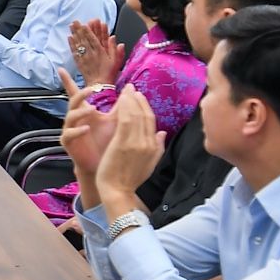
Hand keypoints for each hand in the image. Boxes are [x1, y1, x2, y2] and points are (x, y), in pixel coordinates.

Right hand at [56, 72, 117, 186]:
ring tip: (93, 110)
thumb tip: (130, 89)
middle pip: (73, 101)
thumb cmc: (107, 142)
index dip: (68, 81)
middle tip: (91, 89)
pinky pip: (69, 133)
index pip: (75, 93)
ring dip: (81, 111)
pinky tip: (86, 128)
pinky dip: (78, 130)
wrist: (103, 164)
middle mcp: (75, 118)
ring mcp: (70, 129)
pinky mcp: (68, 142)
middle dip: (81, 93)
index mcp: (85, 111)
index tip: (61, 69)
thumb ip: (122, 107)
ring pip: (71, 116)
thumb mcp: (116, 121)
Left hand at [69, 18, 125, 86]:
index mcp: (100, 52)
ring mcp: (84, 58)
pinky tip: (69, 38)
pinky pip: (75, 52)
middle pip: (84, 39)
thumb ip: (116, 49)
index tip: (85, 23)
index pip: (93, 38)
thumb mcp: (116, 61)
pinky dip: (72, 44)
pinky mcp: (80, 62)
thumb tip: (113, 37)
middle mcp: (91, 53)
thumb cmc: (109, 73)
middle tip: (75, 21)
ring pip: (79, 43)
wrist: (100, 85)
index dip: (89, 30)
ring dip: (74, 34)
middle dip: (79, 29)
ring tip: (71, 26)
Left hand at [94, 87, 166, 205]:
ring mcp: (136, 143)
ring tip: (126, 89)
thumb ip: (158, 147)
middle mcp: (148, 143)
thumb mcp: (149, 163)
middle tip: (131, 88)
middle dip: (138, 99)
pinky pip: (125, 119)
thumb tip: (162, 132)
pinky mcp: (123, 143)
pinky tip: (121, 98)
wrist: (117, 191)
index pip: (151, 121)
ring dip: (131, 99)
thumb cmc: (129, 178)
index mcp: (154, 148)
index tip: (139, 96)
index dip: (145, 107)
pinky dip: (124, 106)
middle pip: (145, 115)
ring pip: (136, 115)